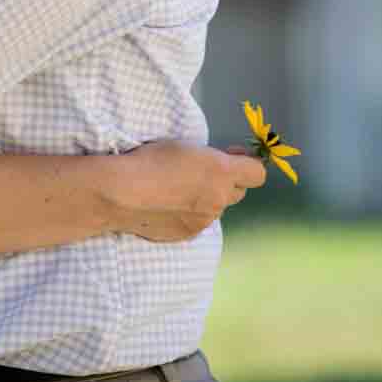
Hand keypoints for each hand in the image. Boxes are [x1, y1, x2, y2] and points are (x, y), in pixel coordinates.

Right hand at [108, 142, 266, 242]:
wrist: (123, 192)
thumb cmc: (151, 159)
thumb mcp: (185, 147)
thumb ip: (212, 160)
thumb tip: (224, 165)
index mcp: (222, 172)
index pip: (258, 174)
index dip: (248, 164)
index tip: (233, 156)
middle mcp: (219, 198)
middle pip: (238, 192)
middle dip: (226, 183)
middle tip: (203, 173)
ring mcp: (205, 220)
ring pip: (215, 208)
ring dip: (205, 199)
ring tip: (176, 190)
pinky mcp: (188, 234)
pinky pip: (197, 221)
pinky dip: (187, 214)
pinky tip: (166, 205)